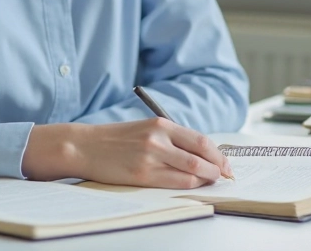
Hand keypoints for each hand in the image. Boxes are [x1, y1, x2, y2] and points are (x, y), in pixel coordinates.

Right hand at [21, 119, 231, 188]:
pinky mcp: (142, 175)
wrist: (85, 146)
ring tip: (210, 181)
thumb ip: (171, 138)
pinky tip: (192, 185)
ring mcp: (150, 158)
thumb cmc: (116, 139)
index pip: (200, 140)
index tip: (225, 163)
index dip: (218, 154)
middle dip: (218, 168)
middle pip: (201, 156)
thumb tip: (200, 154)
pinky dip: (190, 185)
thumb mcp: (145, 129)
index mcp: (161, 124)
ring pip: (192, 171)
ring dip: (206, 178)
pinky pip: (175, 182)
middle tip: (224, 175)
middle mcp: (158, 139)